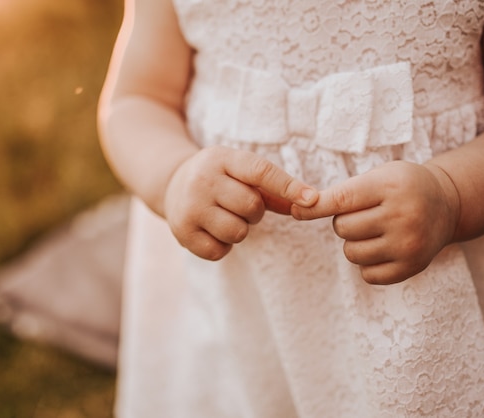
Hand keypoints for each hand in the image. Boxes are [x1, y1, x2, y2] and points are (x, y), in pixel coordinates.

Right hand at [164, 146, 317, 259]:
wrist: (171, 183)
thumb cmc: (217, 178)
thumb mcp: (239, 171)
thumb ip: (271, 188)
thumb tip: (309, 202)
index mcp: (221, 159)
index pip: (260, 171)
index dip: (288, 186)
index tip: (312, 200)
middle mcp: (202, 180)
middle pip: (252, 207)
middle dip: (254, 212)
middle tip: (238, 206)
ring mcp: (190, 207)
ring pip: (237, 232)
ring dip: (239, 230)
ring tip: (225, 217)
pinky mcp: (182, 232)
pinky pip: (219, 251)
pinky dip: (223, 246)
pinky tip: (213, 231)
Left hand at [291, 161, 459, 284]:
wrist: (446, 203)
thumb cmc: (399, 186)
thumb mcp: (377, 176)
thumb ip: (341, 192)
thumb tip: (297, 210)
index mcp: (390, 187)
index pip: (342, 200)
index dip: (315, 207)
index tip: (295, 211)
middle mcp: (402, 216)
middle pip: (342, 228)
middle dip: (344, 222)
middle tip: (364, 214)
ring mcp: (408, 244)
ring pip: (351, 253)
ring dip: (354, 243)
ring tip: (375, 230)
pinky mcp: (411, 267)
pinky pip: (367, 275)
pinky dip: (367, 264)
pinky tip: (383, 248)